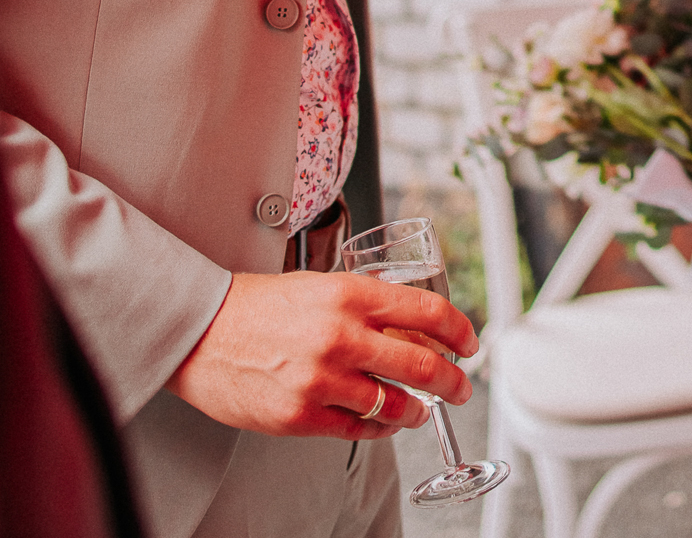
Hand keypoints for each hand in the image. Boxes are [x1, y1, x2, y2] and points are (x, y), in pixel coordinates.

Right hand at [166, 272, 479, 439]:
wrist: (200, 330)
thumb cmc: (260, 306)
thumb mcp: (325, 285)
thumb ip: (370, 304)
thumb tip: (419, 327)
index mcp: (352, 295)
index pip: (430, 312)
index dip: (461, 331)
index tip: (469, 344)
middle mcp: (342, 335)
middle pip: (424, 365)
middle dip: (455, 381)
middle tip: (461, 387)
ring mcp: (321, 378)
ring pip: (396, 404)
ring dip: (418, 410)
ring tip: (420, 410)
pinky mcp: (301, 415)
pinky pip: (359, 428)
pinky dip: (380, 427)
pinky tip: (383, 421)